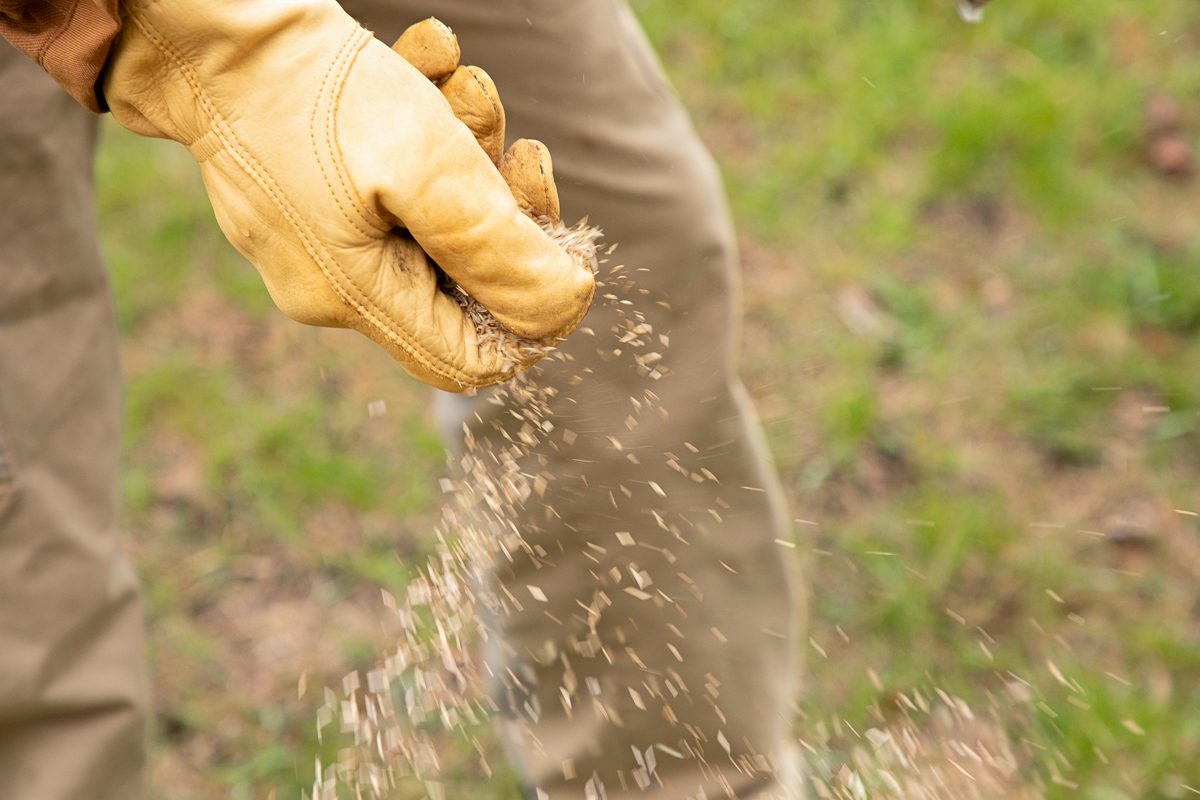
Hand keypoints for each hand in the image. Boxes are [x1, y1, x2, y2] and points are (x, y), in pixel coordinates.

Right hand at [104, 0, 594, 390]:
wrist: (205, 22)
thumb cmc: (314, 94)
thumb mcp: (428, 174)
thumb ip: (500, 251)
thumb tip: (565, 306)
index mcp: (358, 299)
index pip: (472, 361)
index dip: (533, 315)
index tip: (559, 245)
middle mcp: (335, 282)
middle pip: (462, 279)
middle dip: (504, 206)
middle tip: (518, 147)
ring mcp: (318, 232)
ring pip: (433, 212)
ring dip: (471, 143)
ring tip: (463, 81)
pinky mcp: (310, 181)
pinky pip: (391, 171)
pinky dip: (426, 115)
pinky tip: (425, 58)